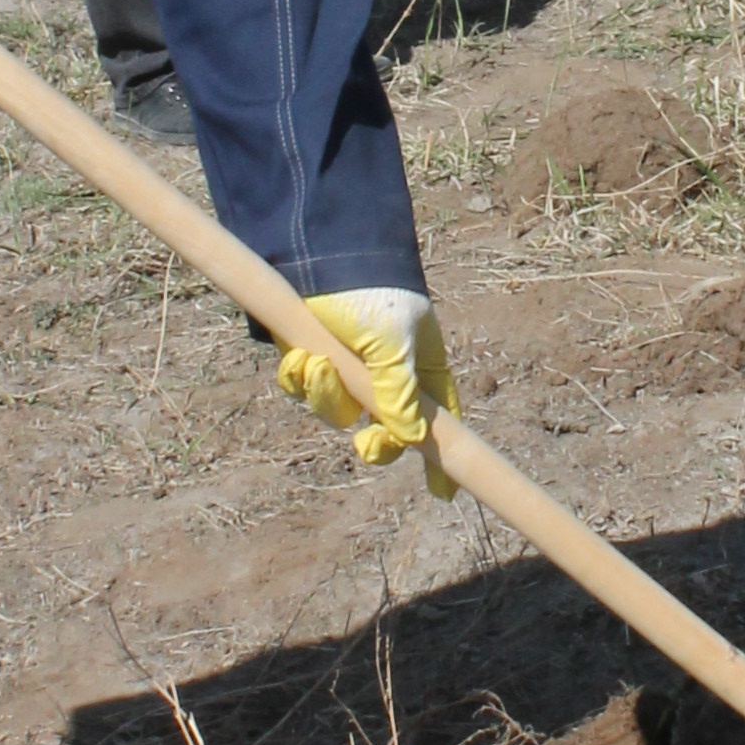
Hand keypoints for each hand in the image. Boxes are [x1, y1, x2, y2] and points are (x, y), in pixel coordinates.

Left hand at [277, 287, 459, 497]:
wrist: (322, 252)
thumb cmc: (374, 294)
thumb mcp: (396, 344)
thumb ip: (400, 393)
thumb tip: (410, 440)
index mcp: (418, 366)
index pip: (438, 419)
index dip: (440, 456)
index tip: (443, 492)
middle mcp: (382, 373)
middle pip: (383, 431)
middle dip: (374, 442)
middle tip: (367, 443)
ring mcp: (344, 367)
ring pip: (336, 412)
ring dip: (326, 396)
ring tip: (319, 364)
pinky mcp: (309, 356)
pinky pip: (303, 387)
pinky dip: (300, 377)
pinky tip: (301, 354)